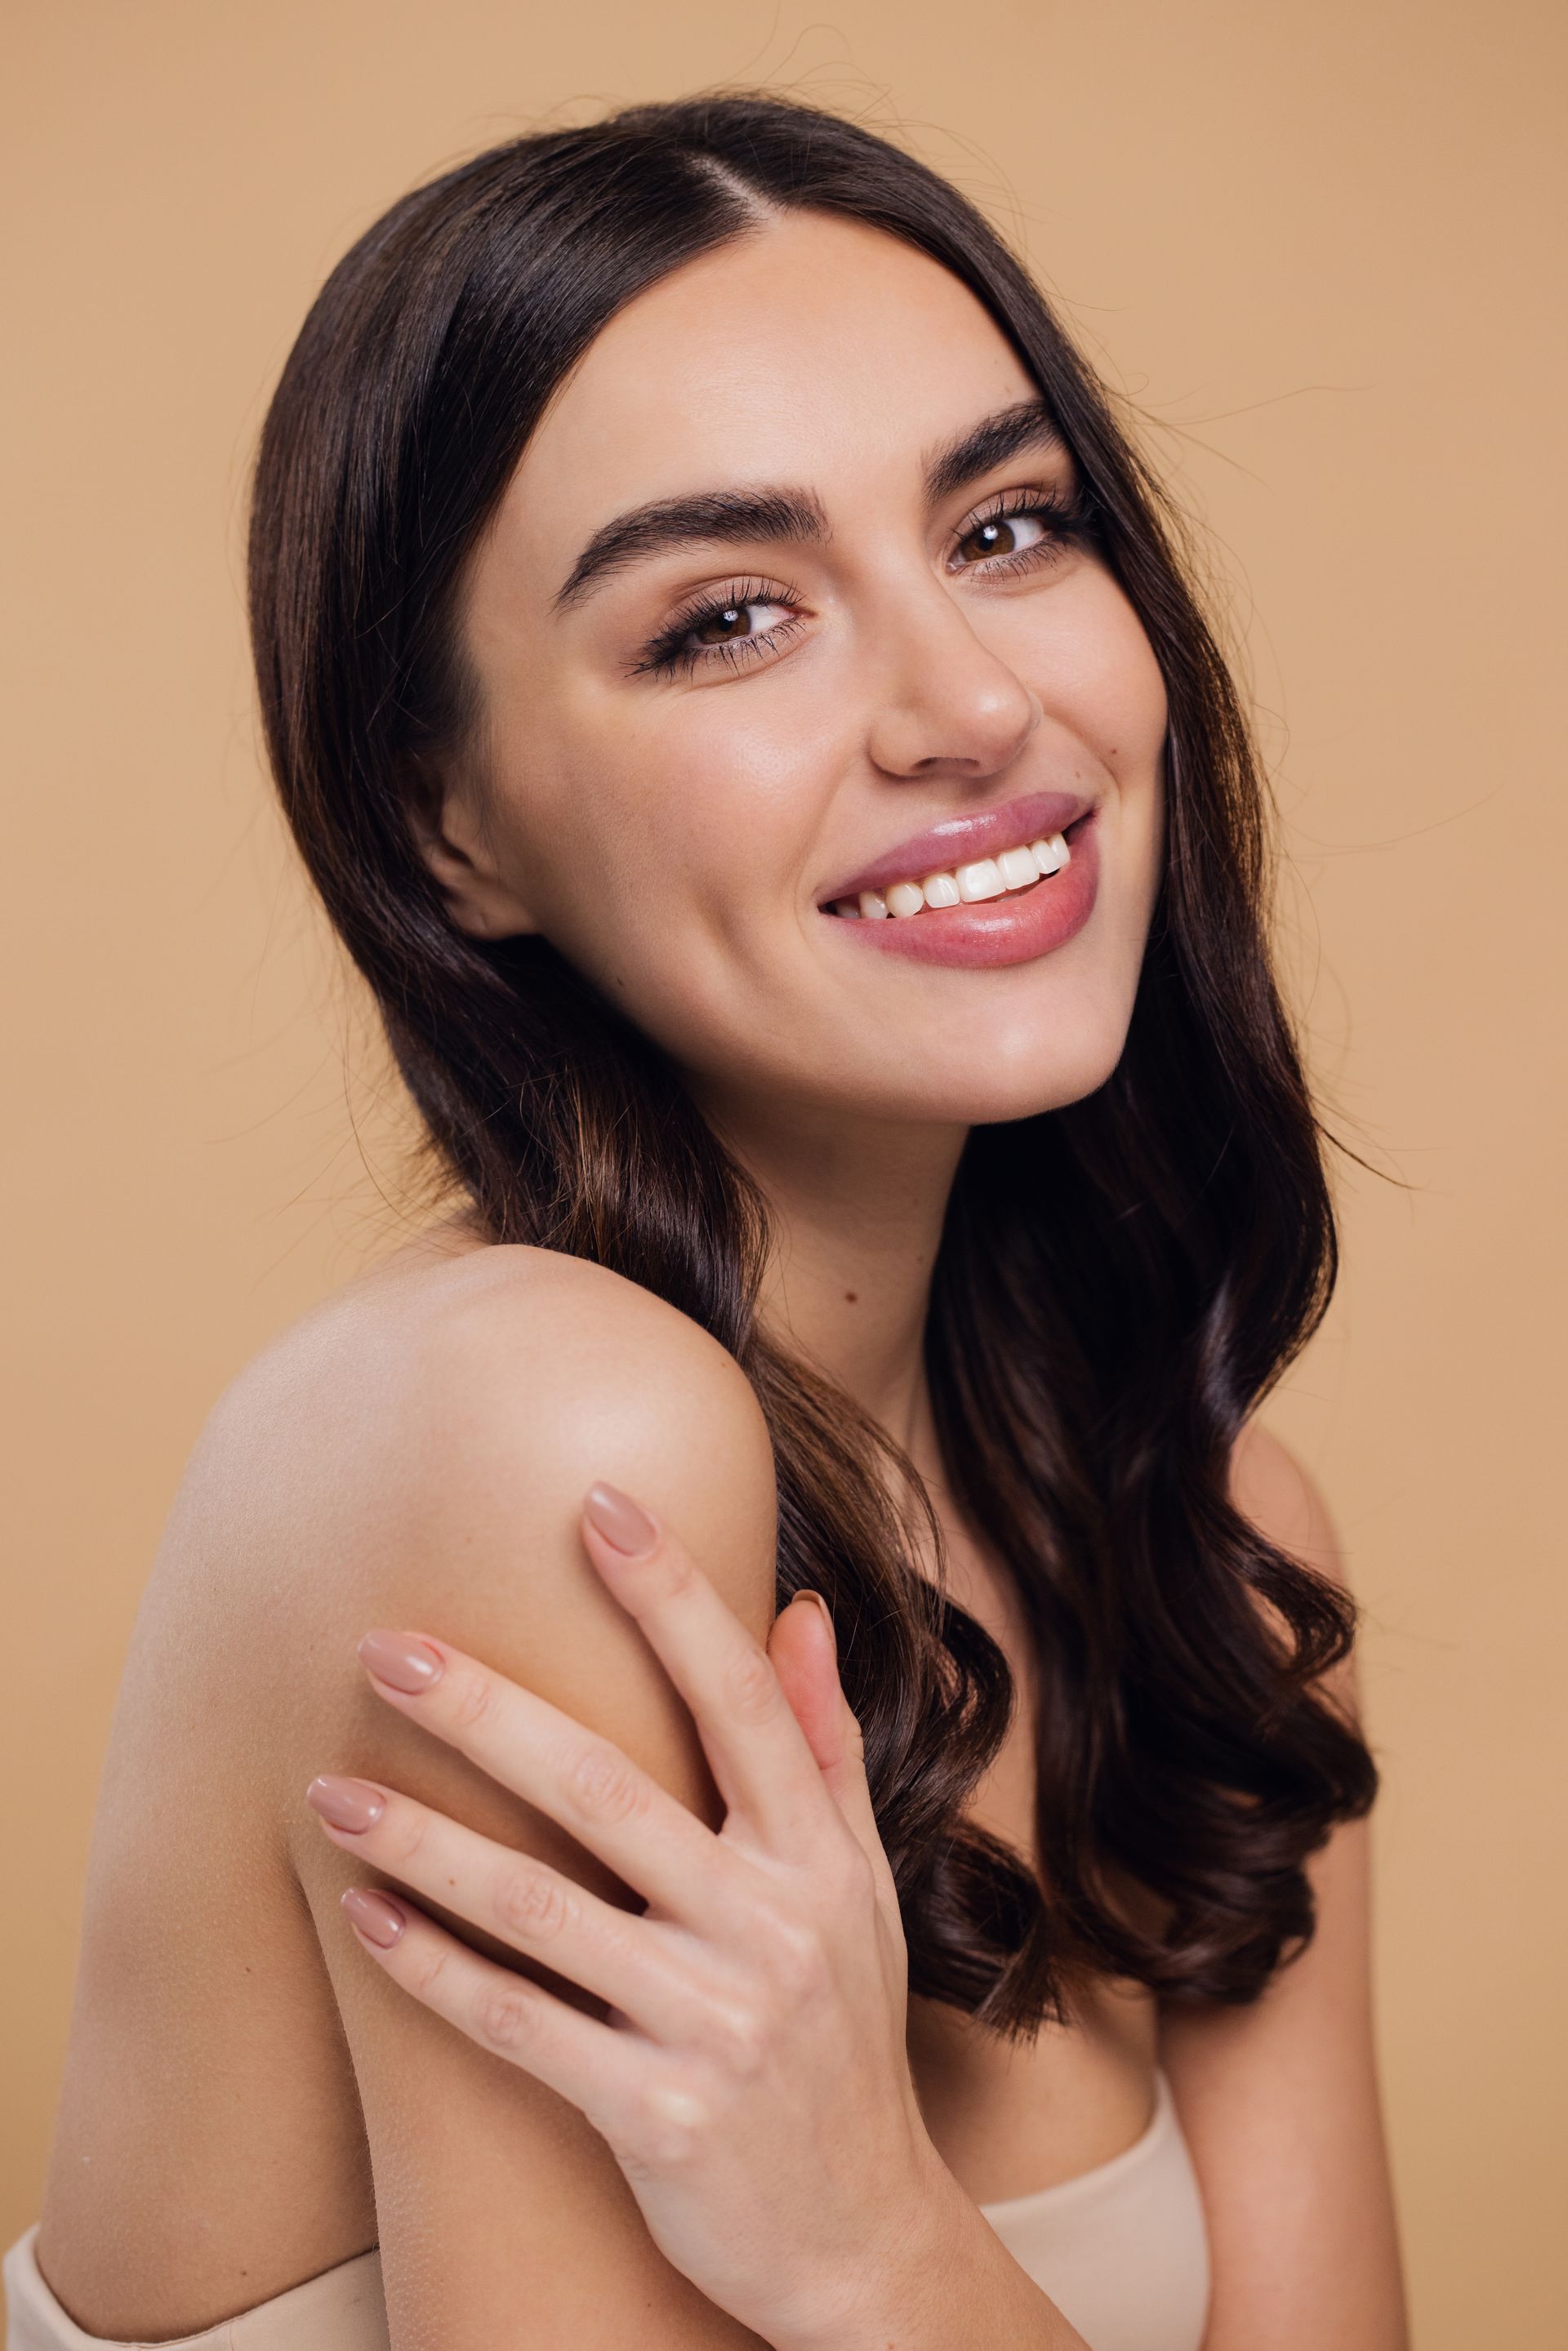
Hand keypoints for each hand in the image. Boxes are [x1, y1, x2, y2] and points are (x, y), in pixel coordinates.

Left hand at [305, 1480, 954, 2350]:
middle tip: (386, 1646)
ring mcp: (715, 2022)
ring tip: (330, 1788)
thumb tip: (796, 1608)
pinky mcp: (659, 2114)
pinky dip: (432, 1970)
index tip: (597, 1506)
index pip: (741, 1699)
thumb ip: (823, 1745)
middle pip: (612, 1789)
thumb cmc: (843, 2035)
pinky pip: (520, 2025)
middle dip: (491, 1710)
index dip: (671, 1596)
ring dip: (424, 1842)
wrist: (861, 2237)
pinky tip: (361, 1915)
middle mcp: (772, 1925)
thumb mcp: (860, 1886)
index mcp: (818, 1856)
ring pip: (543, 1909)